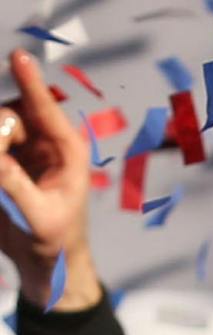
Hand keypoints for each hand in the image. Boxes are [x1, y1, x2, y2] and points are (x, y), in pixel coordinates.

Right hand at [0, 50, 95, 311]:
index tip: (19, 57)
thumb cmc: (54, 240)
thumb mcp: (39, 218)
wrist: (45, 261)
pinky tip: (3, 188)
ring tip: (5, 189)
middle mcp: (44, 142)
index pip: (46, 110)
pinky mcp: (3, 158)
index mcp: (68, 152)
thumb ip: (15, 187)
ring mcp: (21, 147)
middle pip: (7, 118)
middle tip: (3, 169)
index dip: (30, 83)